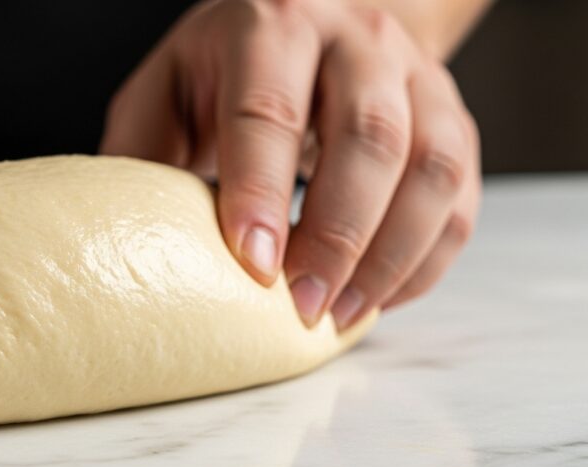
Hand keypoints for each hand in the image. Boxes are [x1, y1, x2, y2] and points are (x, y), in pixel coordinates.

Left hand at [101, 0, 480, 328]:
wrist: (321, 17)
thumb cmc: (229, 67)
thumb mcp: (169, 86)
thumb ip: (144, 149)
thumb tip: (127, 239)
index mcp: (271, 23)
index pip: (269, 110)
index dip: (261, 191)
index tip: (253, 264)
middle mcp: (355, 39)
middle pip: (369, 138)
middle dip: (336, 235)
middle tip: (300, 305)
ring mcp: (415, 75)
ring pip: (431, 167)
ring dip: (389, 255)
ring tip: (340, 315)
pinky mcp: (452, 117)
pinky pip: (459, 194)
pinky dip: (426, 257)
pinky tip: (379, 296)